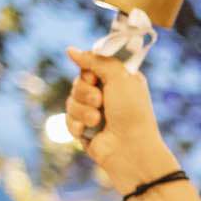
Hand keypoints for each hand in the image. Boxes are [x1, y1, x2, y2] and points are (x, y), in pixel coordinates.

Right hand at [65, 47, 176, 193]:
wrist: (130, 149)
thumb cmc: (131, 112)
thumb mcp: (119, 77)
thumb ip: (96, 60)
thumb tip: (70, 50)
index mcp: (120, 79)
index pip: (93, 64)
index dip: (89, 70)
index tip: (95, 77)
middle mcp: (108, 94)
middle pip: (79, 81)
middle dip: (85, 91)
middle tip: (100, 101)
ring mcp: (95, 112)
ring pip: (71, 100)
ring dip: (83, 110)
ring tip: (97, 120)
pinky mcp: (85, 128)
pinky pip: (68, 118)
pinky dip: (77, 124)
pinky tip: (88, 131)